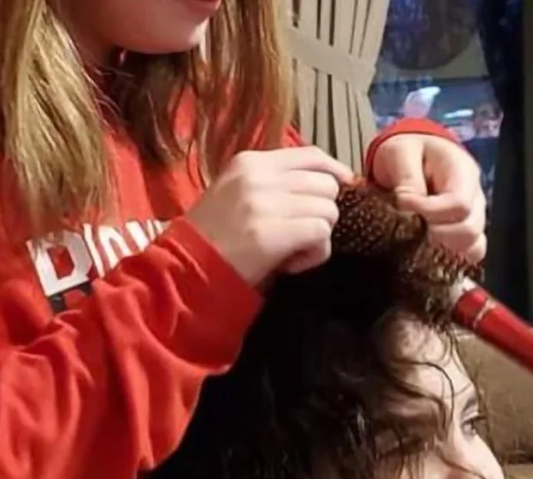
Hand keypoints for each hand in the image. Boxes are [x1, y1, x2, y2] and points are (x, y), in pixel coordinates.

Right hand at [188, 147, 353, 285]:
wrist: (187, 268)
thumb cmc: (214, 236)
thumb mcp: (238, 192)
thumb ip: (277, 183)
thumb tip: (330, 182)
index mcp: (251, 161)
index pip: (311, 155)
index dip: (335, 172)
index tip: (344, 190)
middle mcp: (260, 176)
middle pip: (326, 185)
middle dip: (323, 212)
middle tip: (300, 234)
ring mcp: (266, 203)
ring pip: (328, 210)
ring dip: (319, 236)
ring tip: (293, 251)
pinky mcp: (272, 232)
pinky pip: (321, 234)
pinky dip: (315, 254)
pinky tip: (292, 264)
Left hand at [370, 134, 486, 263]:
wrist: (412, 155)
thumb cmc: (407, 152)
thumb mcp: (400, 153)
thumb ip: (407, 179)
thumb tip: (408, 207)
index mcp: (463, 172)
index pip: (459, 204)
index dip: (431, 213)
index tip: (404, 208)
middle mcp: (476, 198)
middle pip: (470, 230)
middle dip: (436, 235)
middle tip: (409, 230)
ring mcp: (474, 218)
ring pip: (473, 247)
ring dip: (443, 249)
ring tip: (418, 241)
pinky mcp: (465, 234)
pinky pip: (469, 255)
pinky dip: (450, 258)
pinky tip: (429, 254)